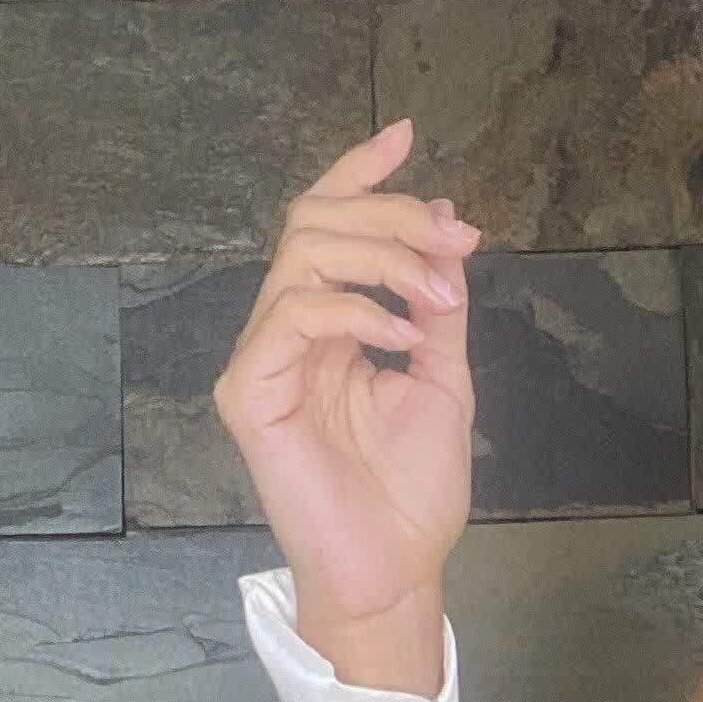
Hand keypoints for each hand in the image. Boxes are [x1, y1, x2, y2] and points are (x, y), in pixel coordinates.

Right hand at [211, 118, 479, 633]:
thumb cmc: (413, 491)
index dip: (359, 171)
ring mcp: (264, 358)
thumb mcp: (444, 378)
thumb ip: (438, 304)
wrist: (397, 568)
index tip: (404, 133)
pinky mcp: (249, 392)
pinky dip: (357, 311)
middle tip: (453, 238)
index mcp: (330, 324)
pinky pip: (294, 315)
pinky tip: (403, 338)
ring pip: (303, 253)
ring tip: (439, 298)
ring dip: (385, 257)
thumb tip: (446, 225)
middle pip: (314, 220)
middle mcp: (288, 330)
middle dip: (390, 212)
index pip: (329, 224)